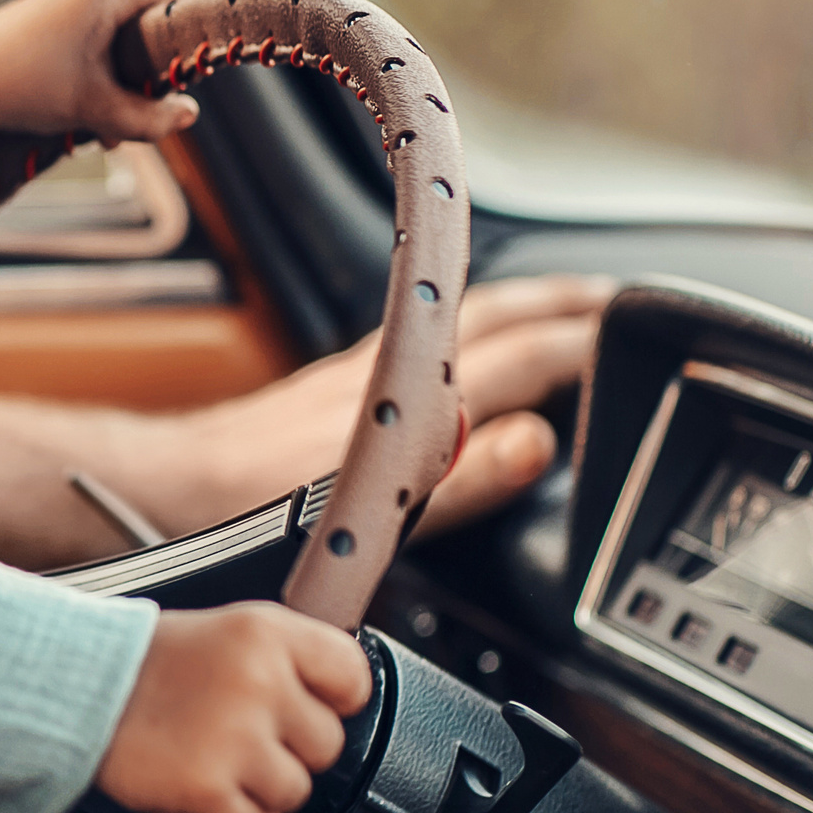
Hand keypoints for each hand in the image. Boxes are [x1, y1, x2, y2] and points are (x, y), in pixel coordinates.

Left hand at [0, 0, 200, 189]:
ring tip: (100, 130)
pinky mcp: (48, 23)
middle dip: (152, 69)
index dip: (191, 20)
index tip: (186, 65)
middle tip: (141, 109)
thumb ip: (147, 117)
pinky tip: (78, 119)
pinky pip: (92, 44)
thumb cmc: (19, 89)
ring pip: (119, 39)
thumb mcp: (91, 110)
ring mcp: (65, 4)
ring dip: (120, 84)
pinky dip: (95, 79)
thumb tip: (190, 115)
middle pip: (148, 20)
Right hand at [95, 602, 372, 812]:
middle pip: (327, 744)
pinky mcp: (208, 786)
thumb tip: (340, 694)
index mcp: (265, 632)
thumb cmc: (145, 661)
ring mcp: (234, 736)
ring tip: (219, 760)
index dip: (335, 700)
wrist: (74, 686)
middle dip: (290, 749)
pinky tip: (212, 796)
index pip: (353, 676)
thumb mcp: (225, 629)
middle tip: (244, 734)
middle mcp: (257, 680)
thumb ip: (284, 656)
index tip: (313, 707)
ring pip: (296, 791)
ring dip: (261, 788)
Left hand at [154, 274, 612, 538]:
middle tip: (630, 303)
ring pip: (463, 320)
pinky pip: (426, 337)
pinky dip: (470, 331)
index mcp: (408, 395)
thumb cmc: (248, 506)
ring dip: (523, 310)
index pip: (524, 355)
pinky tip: (465, 348)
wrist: (165, 482)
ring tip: (568, 310)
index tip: (647, 340)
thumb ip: (456, 478)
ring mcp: (362, 370)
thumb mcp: (365, 509)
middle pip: (500, 318)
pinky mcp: (335, 384)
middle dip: (568, 305)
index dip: (589, 343)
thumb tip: (536, 439)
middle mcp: (388, 368)